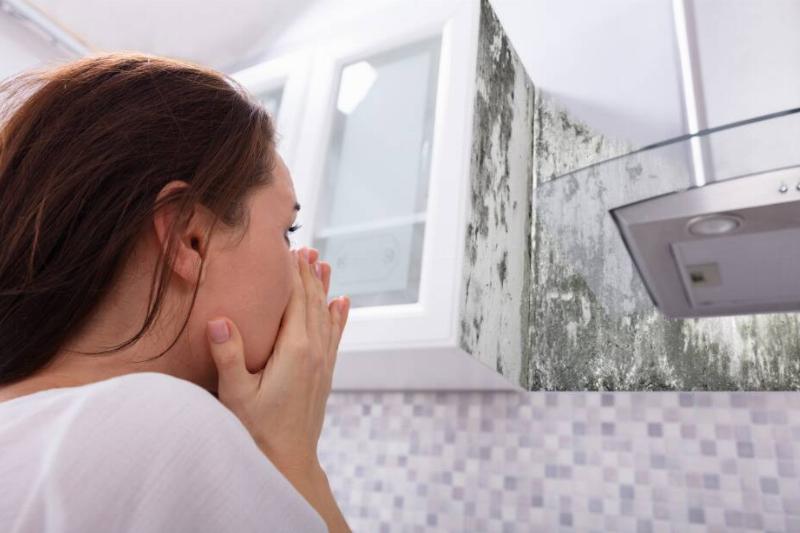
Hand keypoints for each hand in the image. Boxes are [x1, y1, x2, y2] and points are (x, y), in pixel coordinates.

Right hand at [205, 246, 349, 475]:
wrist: (288, 463)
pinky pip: (334, 336)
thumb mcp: (236, 395)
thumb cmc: (257, 431)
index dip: (292, 274)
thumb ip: (229, 356)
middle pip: (313, 302)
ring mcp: (322, 363)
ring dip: (324, 288)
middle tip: (306, 248)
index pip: (295, 301)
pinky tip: (342, 303)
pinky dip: (338, 316)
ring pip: (326, 315)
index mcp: (294, 350)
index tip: (289, 249)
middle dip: (309, 274)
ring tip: (324, 264)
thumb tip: (218, 318)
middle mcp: (314, 351)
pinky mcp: (324, 374)